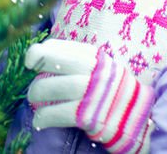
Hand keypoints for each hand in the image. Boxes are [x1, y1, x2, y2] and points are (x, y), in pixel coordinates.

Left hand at [25, 38, 154, 153]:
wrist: (135, 116)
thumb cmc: (109, 91)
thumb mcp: (99, 68)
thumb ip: (77, 61)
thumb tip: (43, 56)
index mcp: (95, 57)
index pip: (60, 46)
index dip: (40, 51)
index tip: (32, 61)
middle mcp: (94, 71)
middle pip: (56, 61)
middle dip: (37, 67)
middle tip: (32, 78)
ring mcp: (92, 93)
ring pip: (53, 87)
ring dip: (36, 94)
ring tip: (34, 101)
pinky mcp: (88, 116)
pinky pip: (56, 114)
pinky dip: (43, 117)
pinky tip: (40, 120)